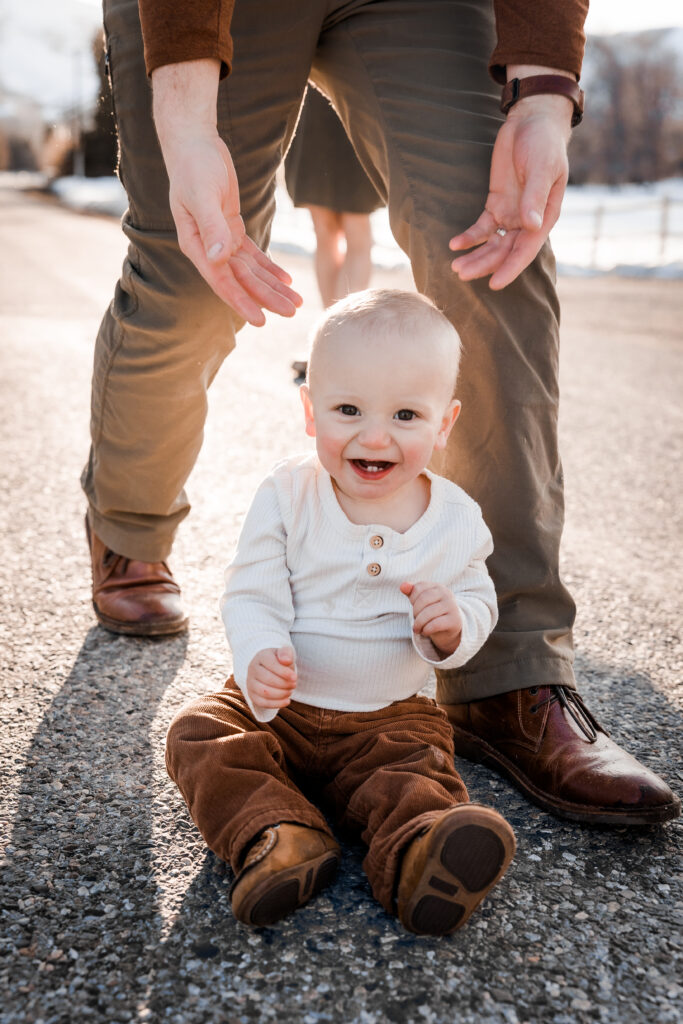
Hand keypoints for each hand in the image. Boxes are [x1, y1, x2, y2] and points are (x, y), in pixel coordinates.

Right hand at [153, 61, 301, 325]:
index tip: (261, 321)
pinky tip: (287, 280)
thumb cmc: (194, 166)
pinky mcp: (231, 229)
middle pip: (241, 281)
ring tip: (296, 303)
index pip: (222, 282)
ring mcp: (220, 240)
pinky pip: (253, 256)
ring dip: (273, 287)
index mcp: (197, 245)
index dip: (242, 302)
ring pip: (250, 272)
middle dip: (267, 298)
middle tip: (292, 313)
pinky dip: (270, 268)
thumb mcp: (204, 194)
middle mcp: (208, 249)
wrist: (193, 143)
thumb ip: (212, 227)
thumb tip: (220, 258)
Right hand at [246, 646, 297, 710]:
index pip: (271, 664)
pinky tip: (287, 701)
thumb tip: (286, 660)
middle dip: (285, 684)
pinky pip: (263, 703)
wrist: (268, 668)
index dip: (284, 672)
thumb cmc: (279, 660)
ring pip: (265, 692)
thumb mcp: (284, 653)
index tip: (295, 677)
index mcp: (261, 656)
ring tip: (290, 691)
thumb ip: (286, 653)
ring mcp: (250, 683)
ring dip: (281, 694)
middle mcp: (253, 669)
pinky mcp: (252, 695)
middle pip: (268, 679)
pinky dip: (277, 704)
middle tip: (294, 684)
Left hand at [401, 581, 461, 656]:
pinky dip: (426, 630)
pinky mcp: (454, 620)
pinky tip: (425, 632)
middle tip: (414, 621)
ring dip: (418, 624)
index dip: (412, 599)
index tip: (415, 608)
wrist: (449, 628)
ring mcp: (452, 606)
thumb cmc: (432, 612)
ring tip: (417, 629)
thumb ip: (411, 592)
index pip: (418, 588)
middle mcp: (446, 594)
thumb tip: (402, 586)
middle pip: (423, 599)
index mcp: (437, 587)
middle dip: (415, 612)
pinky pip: (435, 624)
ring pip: (428, 613)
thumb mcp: (421, 601)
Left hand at [450, 88, 572, 289]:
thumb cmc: (544, 144)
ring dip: (475, 255)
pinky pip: (482, 227)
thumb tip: (531, 226)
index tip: (494, 285)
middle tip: (461, 273)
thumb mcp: (542, 167)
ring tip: (455, 266)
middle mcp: (528, 221)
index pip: (526, 250)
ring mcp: (512, 214)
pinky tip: (454, 244)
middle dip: (484, 264)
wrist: (532, 121)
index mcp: (544, 217)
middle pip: (505, 251)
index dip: (510, 268)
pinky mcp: (496, 204)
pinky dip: (469, 237)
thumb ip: (535, 197)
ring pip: (492, 243)